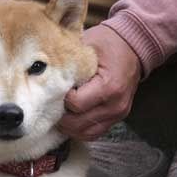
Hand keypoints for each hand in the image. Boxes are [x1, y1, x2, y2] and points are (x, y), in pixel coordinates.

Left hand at [58, 24, 141, 140]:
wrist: (134, 47)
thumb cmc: (107, 44)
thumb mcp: (87, 45)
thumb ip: (68, 61)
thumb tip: (43, 71)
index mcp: (108, 86)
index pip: (75, 104)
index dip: (60, 98)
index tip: (54, 88)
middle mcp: (115, 104)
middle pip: (78, 123)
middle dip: (61, 116)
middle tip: (49, 103)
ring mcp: (118, 114)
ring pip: (86, 132)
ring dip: (69, 126)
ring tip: (57, 113)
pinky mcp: (117, 118)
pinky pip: (95, 132)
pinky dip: (80, 129)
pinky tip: (69, 119)